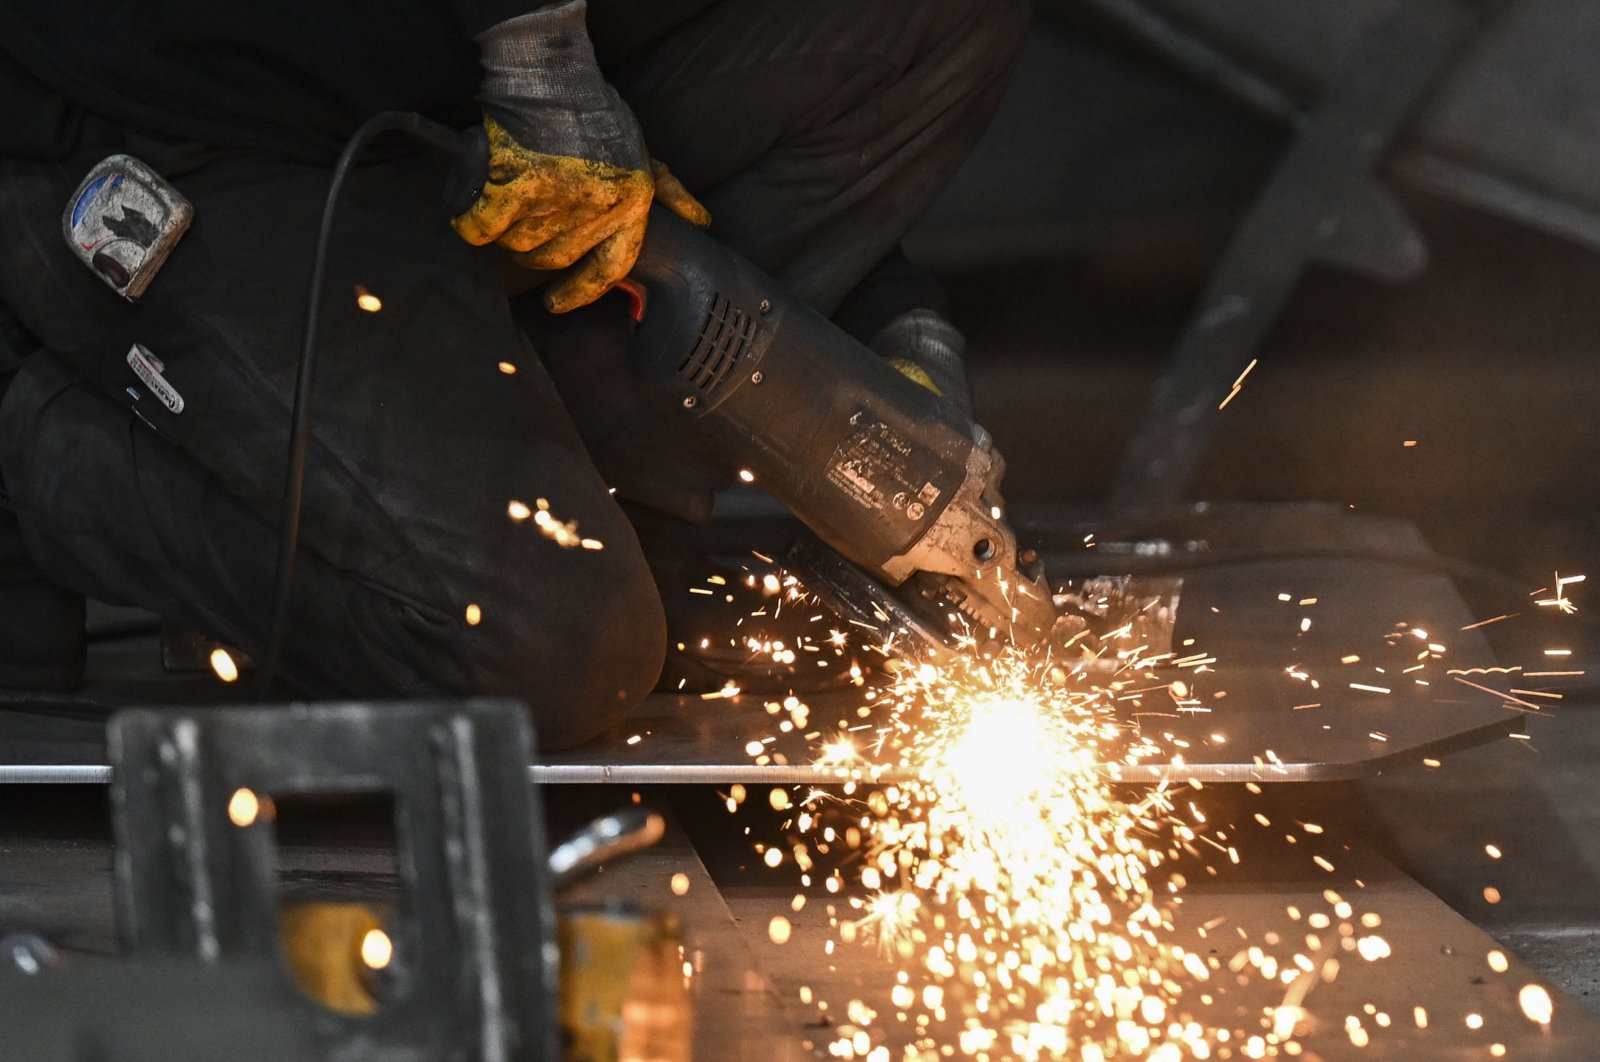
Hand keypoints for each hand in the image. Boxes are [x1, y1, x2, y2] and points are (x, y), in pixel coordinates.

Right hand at [452, 1, 708, 312]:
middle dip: (534, 250)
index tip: (556, 303)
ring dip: (506, 234)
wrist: (552, 75)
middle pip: (554, 259)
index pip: (609, 269)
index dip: (580, 292)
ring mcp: (556, 201)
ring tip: (502, 207)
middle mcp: (597, 210)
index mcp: (631, 205)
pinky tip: (470, 213)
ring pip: (519, 245)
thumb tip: (701, 222)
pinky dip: (472, 223)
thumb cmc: (597, 113)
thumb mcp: (645, 153)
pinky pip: (484, 227)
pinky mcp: (516, 186)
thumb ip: (670, 192)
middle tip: (523, 227)